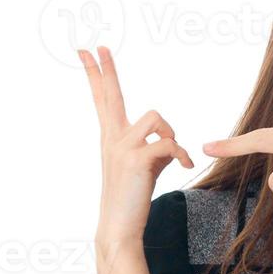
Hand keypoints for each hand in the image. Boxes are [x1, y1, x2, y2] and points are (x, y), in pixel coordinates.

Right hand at [79, 46, 194, 244]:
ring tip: (173, 155)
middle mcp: (112, 138)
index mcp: (111, 137)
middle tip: (97, 45)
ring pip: (156, 117)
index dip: (97, 74)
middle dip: (106, 70)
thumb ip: (154, 147)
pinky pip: (170, 143)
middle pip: (110, 95)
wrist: (120, 227)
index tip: (87, 51)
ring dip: (171, 133)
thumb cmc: (133, 197)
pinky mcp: (136, 160)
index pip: (103, 99)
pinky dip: (183, 155)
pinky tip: (186, 167)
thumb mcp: (145, 166)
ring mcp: (121, 148)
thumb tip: (171, 142)